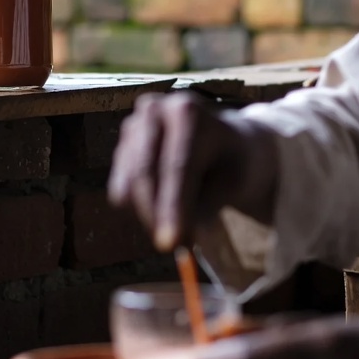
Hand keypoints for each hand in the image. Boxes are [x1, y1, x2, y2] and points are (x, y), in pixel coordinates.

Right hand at [107, 92, 277, 250]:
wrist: (227, 142)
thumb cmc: (236, 162)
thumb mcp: (234, 182)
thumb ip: (209, 205)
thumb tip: (185, 236)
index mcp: (189, 113)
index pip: (177, 165)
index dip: (173, 206)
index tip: (171, 243)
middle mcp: (154, 110)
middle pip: (145, 171)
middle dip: (155, 215)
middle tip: (174, 248)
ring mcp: (134, 126)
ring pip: (130, 183)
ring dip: (150, 215)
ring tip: (180, 233)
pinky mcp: (123, 145)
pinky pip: (122, 187)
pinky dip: (141, 208)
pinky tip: (165, 211)